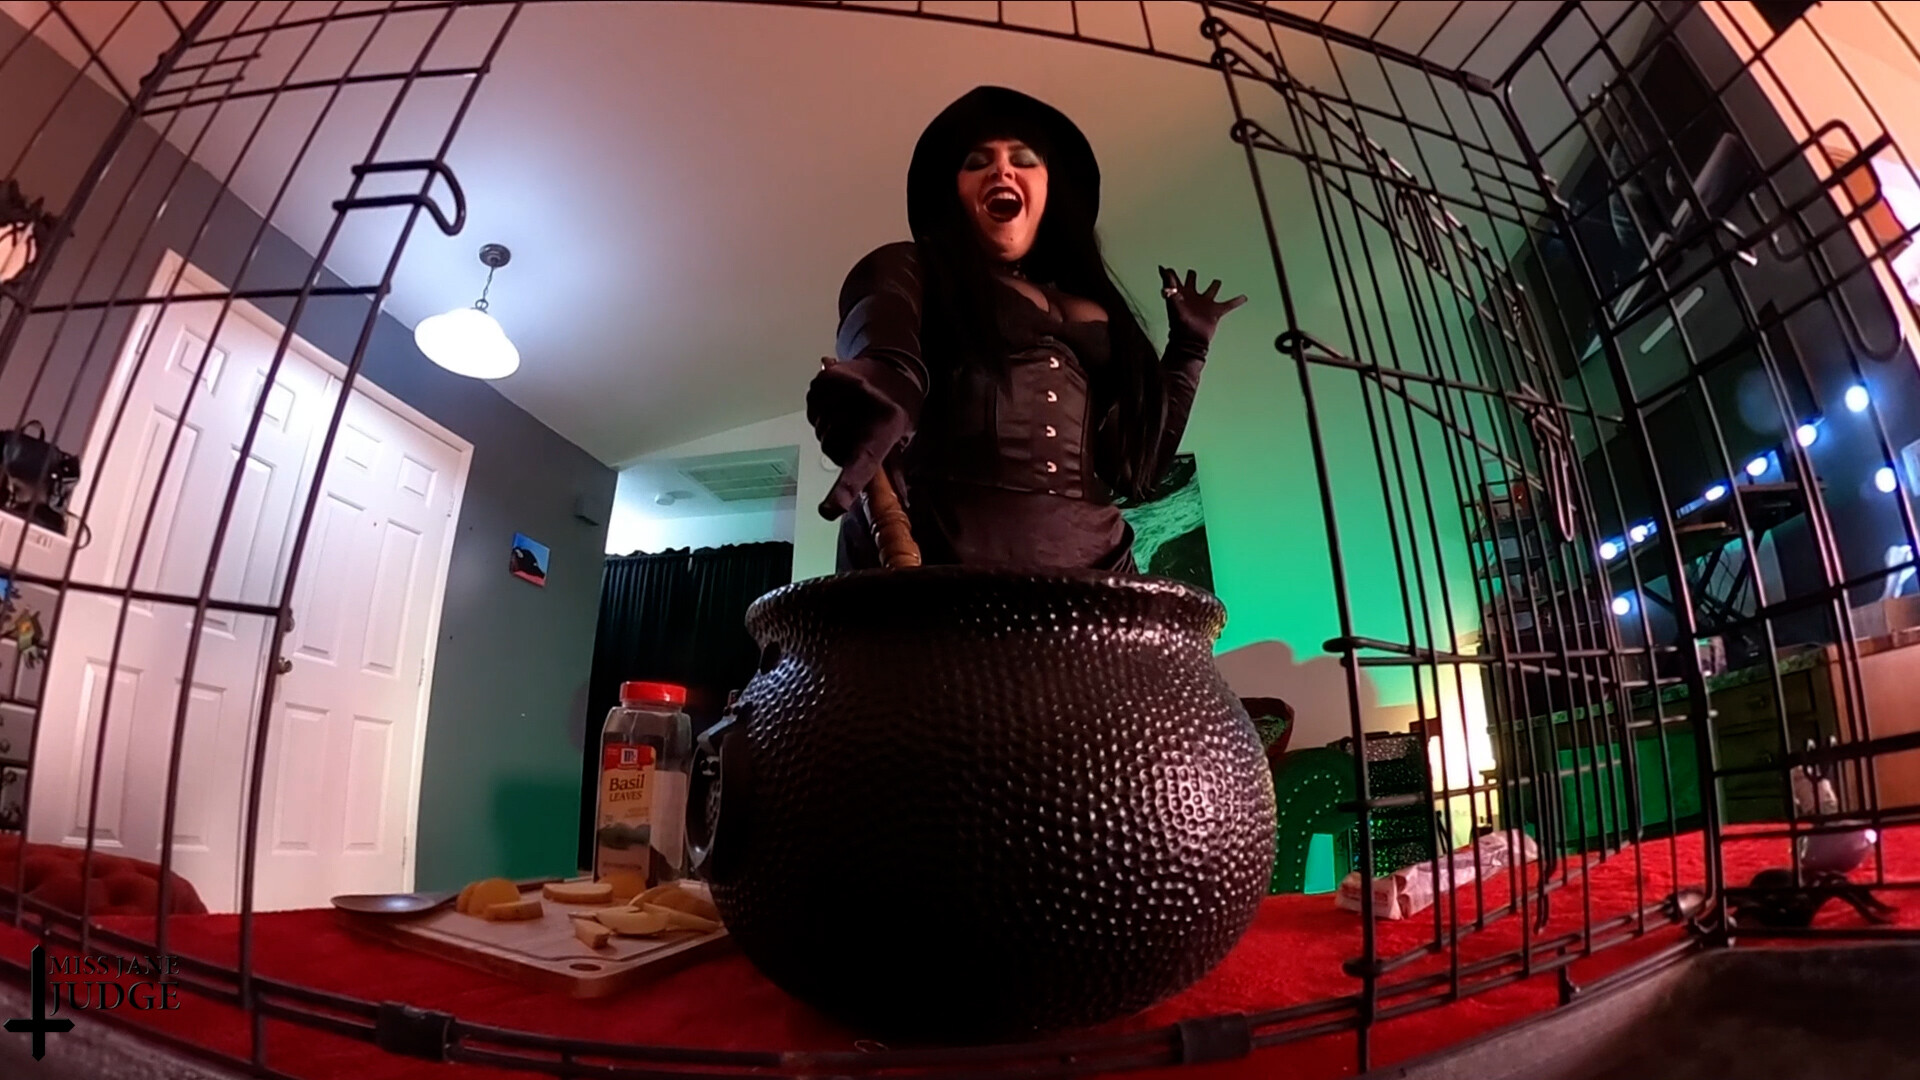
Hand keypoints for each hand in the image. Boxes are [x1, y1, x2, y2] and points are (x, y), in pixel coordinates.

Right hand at [807, 365, 909, 520]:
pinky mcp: (822, 381)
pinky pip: (812, 415)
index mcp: (887, 422)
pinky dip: (822, 417)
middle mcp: (861, 404)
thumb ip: (893, 467)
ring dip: (833, 433)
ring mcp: (839, 390)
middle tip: (860, 435)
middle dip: (843, 452)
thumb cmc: (901, 404)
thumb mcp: (904, 434)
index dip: (845, 489)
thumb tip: (896, 501)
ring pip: (821, 435)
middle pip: (834, 451)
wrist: (892, 363)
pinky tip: (839, 407)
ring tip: (852, 417)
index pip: (862, 463)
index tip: (829, 510)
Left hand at [1159, 266, 1247, 345]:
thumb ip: (1169, 284)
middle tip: (1191, 272)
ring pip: (1211, 290)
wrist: (1189, 340)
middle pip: (1193, 282)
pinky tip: (1244, 297)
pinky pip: (1229, 304)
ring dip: (1214, 285)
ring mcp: (1204, 304)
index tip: (1167, 268)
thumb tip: (1164, 268)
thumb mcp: (1172, 300)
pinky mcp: (1215, 312)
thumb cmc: (1178, 322)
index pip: (1175, 280)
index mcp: (1181, 294)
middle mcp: (1193, 297)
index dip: (1170, 274)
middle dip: (1192, 276)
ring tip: (1217, 282)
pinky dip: (1236, 301)